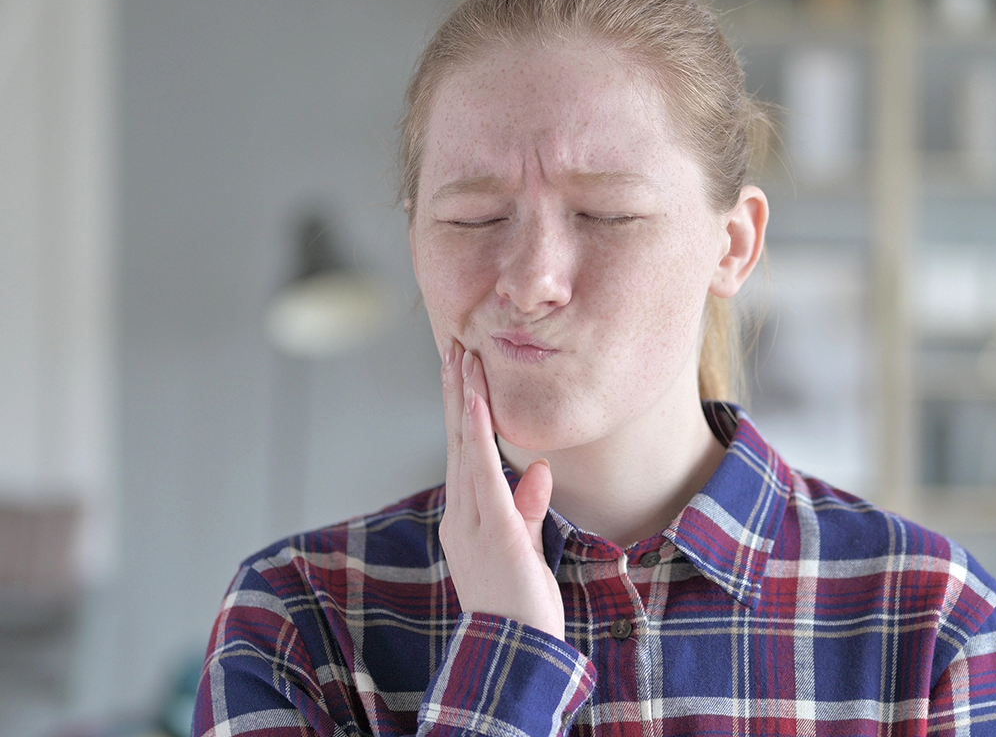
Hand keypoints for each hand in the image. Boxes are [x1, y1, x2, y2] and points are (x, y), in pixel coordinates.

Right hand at [438, 340, 565, 640]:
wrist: (516, 652)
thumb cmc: (520, 606)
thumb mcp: (527, 546)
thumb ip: (528, 506)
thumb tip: (537, 468)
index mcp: (468, 519)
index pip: (464, 453)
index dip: (463, 411)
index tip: (465, 373)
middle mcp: (461, 514)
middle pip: (457, 440)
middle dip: (456, 391)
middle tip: (455, 346)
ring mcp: (472, 520)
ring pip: (464, 445)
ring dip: (464, 397)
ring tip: (463, 356)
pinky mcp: (494, 527)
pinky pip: (483, 471)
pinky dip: (479, 433)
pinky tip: (478, 401)